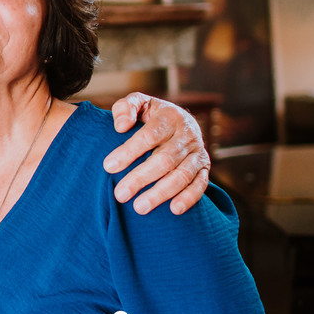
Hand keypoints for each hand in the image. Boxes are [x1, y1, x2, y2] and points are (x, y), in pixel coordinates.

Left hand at [105, 92, 210, 214]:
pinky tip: (174, 210)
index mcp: (169, 117)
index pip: (149, 135)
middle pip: (164, 159)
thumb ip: (126, 108)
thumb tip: (120, 126)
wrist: (179, 120)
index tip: (108, 166)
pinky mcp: (205, 167)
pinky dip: (189, 198)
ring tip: (139, 208)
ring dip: (161, 193)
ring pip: (182, 175)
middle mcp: (187, 135)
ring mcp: (198, 152)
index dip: (129, 151)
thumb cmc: (150, 115)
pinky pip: (201, 184)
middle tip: (120, 194)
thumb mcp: (138, 103)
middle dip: (141, 178)